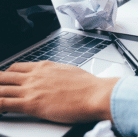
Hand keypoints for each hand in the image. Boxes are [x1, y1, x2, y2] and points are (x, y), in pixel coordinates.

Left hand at [0, 61, 118, 123]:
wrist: (94, 94)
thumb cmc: (88, 86)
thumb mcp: (70, 72)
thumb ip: (57, 73)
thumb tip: (56, 77)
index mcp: (45, 66)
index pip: (17, 67)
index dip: (7, 74)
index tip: (5, 79)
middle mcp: (35, 75)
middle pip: (5, 76)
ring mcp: (31, 89)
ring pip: (1, 89)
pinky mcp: (31, 104)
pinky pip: (3, 103)